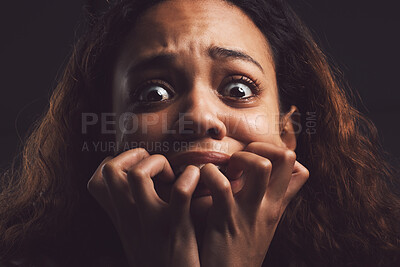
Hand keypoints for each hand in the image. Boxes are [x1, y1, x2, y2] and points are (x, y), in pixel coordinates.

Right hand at [87, 148, 200, 266]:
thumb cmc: (164, 261)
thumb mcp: (140, 238)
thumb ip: (136, 215)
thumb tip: (145, 188)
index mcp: (122, 220)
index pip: (97, 179)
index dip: (116, 162)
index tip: (138, 168)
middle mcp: (130, 220)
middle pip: (110, 171)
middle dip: (134, 155)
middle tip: (157, 166)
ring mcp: (151, 225)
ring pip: (137, 176)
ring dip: (157, 163)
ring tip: (173, 173)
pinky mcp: (177, 230)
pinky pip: (180, 192)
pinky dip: (190, 177)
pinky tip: (196, 180)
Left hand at [199, 142, 308, 266]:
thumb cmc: (239, 252)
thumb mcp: (261, 227)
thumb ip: (264, 203)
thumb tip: (259, 179)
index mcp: (276, 207)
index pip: (300, 169)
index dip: (280, 154)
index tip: (257, 160)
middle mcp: (268, 206)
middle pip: (288, 157)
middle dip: (261, 147)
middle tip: (240, 162)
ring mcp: (249, 212)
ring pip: (261, 165)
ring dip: (239, 157)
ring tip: (226, 171)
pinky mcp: (225, 219)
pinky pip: (221, 184)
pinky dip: (208, 174)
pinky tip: (202, 181)